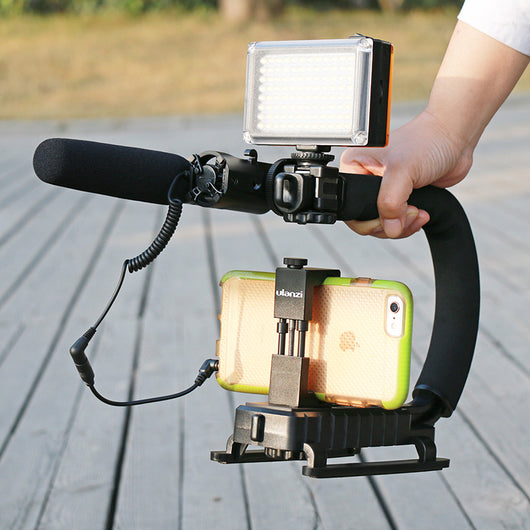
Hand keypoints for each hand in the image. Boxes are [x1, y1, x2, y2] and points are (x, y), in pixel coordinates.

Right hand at [339, 110, 473, 237]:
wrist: (452, 139)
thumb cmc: (427, 141)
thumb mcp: (402, 170)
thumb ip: (391, 201)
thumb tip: (389, 229)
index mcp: (355, 167)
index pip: (351, 206)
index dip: (370, 219)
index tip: (393, 215)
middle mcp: (365, 178)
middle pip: (365, 220)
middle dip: (390, 223)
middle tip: (410, 211)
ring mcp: (382, 190)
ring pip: (382, 224)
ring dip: (403, 224)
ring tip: (418, 211)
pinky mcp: (398, 198)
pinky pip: (396, 222)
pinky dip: (409, 224)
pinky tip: (422, 212)